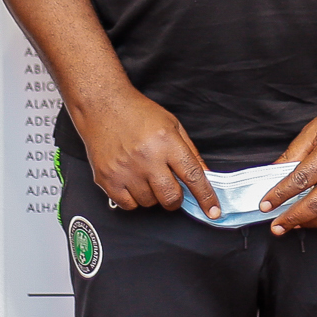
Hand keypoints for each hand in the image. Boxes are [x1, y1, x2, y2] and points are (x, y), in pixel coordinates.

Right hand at [74, 89, 220, 217]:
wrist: (102, 106)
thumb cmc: (138, 113)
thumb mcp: (173, 125)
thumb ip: (191, 153)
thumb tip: (206, 177)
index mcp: (166, 142)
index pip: (193, 176)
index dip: (206, 197)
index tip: (213, 211)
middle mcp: (146, 157)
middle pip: (171, 197)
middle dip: (175, 198)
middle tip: (170, 186)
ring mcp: (125, 170)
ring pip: (149, 203)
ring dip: (152, 195)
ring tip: (145, 174)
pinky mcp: (107, 179)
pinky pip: (129, 205)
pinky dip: (134, 198)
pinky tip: (132, 180)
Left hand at [261, 91, 316, 233]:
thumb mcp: (316, 128)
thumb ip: (294, 152)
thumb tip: (275, 170)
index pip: (299, 182)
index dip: (279, 196)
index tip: (265, 205)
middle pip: (315, 204)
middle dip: (292, 218)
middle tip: (277, 226)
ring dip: (313, 224)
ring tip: (297, 225)